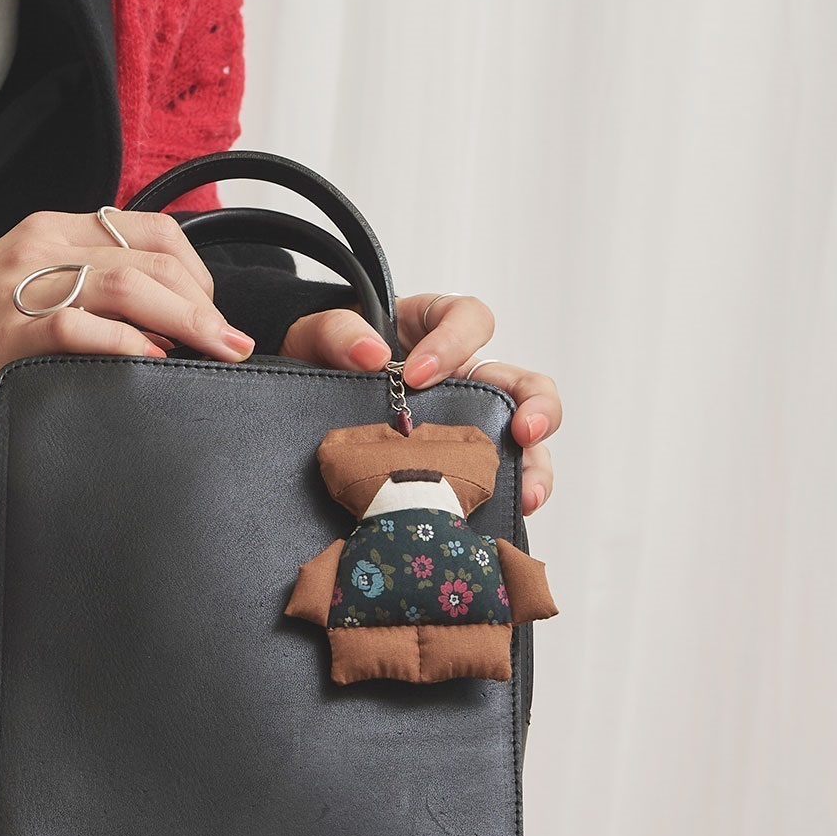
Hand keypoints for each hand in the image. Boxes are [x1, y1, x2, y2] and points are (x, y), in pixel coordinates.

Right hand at [0, 210, 253, 401]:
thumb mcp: (39, 276)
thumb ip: (94, 277)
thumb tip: (171, 312)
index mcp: (56, 229)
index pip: (149, 228)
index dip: (196, 269)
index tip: (214, 308)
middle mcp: (44, 249)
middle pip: (150, 259)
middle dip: (204, 303)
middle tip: (231, 342)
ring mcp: (26, 289)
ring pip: (126, 287)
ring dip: (185, 321)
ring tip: (215, 350)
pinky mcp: (13, 335)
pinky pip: (80, 330)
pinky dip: (126, 345)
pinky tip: (153, 361)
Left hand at [279, 292, 560, 516]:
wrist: (299, 406)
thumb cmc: (320, 360)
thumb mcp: (317, 335)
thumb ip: (338, 334)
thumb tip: (371, 355)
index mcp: (433, 332)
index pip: (468, 320)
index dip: (454, 343)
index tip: (417, 375)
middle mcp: (461, 378)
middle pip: (521, 383)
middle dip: (536, 405)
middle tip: (524, 431)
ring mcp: (464, 423)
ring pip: (522, 438)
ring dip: (534, 463)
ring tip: (526, 493)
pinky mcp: (456, 463)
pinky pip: (493, 479)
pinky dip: (507, 498)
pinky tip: (506, 516)